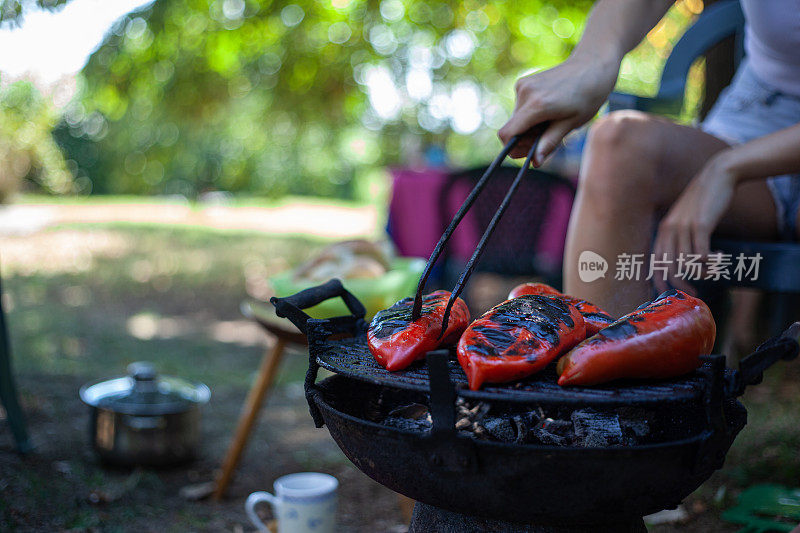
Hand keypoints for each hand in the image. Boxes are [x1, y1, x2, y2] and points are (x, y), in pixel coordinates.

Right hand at [499, 56, 617, 162]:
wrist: (593, 64)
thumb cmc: (588, 94)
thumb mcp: (572, 123)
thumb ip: (549, 142)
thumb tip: (535, 162)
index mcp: (537, 104)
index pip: (507, 134)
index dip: (514, 148)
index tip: (531, 152)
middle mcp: (525, 93)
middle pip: (512, 128)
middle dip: (525, 139)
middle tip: (548, 138)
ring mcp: (522, 85)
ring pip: (515, 119)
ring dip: (529, 127)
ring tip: (553, 121)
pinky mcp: (523, 82)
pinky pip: (520, 108)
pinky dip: (530, 116)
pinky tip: (549, 110)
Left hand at [652, 153, 737, 293]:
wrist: (717, 176)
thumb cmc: (702, 201)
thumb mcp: (684, 219)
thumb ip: (679, 237)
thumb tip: (681, 263)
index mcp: (663, 230)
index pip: (654, 262)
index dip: (658, 281)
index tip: (668, 295)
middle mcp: (669, 229)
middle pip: (669, 267)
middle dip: (680, 285)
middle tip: (694, 293)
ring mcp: (684, 227)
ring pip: (687, 263)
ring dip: (702, 272)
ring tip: (713, 269)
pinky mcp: (700, 224)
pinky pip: (701, 254)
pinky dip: (710, 262)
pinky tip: (719, 258)